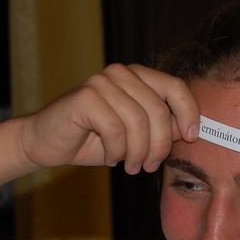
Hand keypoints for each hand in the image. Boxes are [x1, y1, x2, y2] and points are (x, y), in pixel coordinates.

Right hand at [20, 64, 199, 173]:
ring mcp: (101, 82)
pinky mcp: (85, 97)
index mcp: (137, 76)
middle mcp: (120, 73)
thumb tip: (191, 130)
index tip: (191, 138)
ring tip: (131, 166)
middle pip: (158, 110)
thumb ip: (162, 127)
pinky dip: (116, 151)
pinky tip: (111, 158)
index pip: (176, 87)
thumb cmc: (95, 139)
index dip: (189, 113)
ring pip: (138, 122)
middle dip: (159, 146)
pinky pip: (115, 129)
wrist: (48, 143)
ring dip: (137, 153)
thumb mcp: (137, 136)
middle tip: (149, 166)